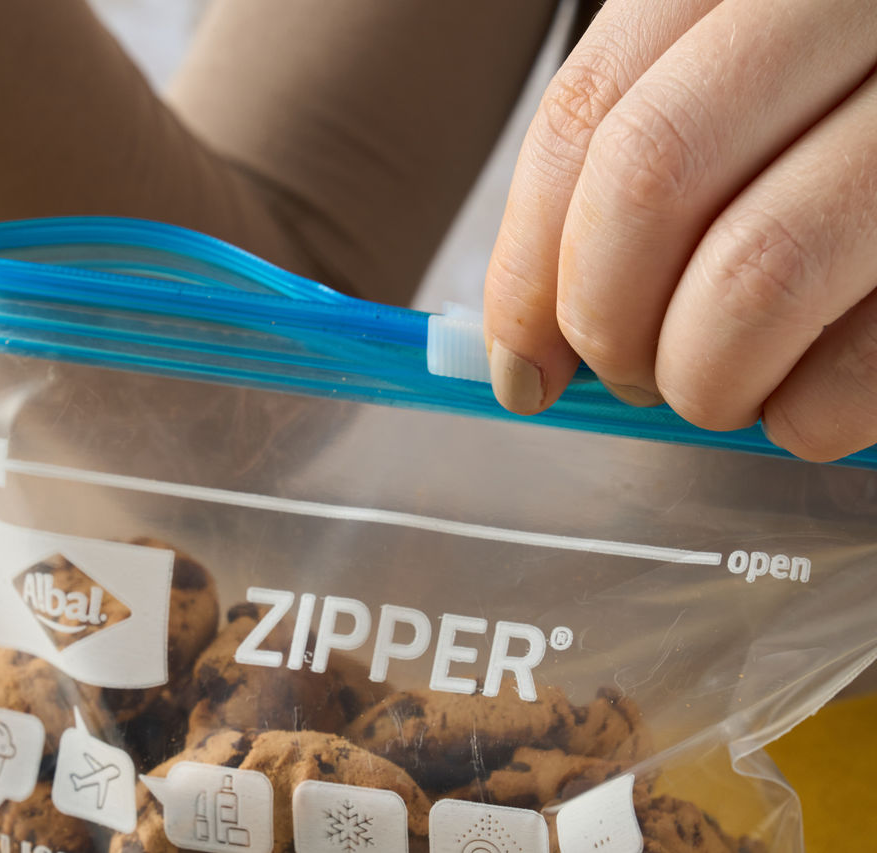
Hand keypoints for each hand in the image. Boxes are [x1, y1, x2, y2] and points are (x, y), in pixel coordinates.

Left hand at [484, 0, 876, 461]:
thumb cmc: (850, 113)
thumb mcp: (749, 86)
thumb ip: (650, 171)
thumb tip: (531, 340)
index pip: (586, 117)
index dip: (528, 265)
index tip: (518, 365)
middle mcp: (847, 10)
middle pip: (651, 179)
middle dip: (606, 320)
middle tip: (622, 377)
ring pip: (757, 271)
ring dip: (702, 376)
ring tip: (712, 391)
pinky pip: (871, 358)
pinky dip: (808, 417)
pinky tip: (802, 413)